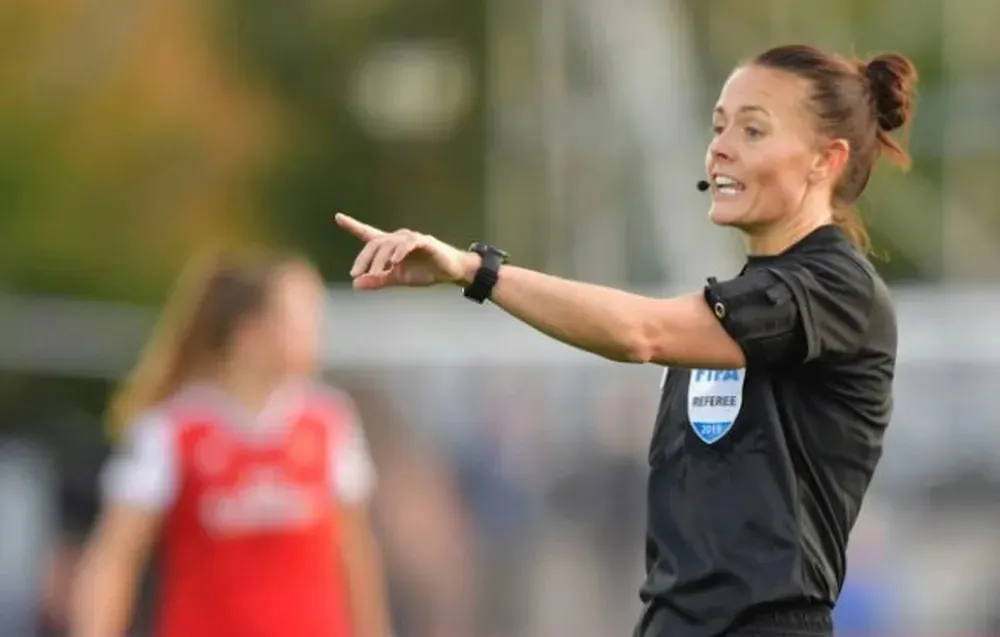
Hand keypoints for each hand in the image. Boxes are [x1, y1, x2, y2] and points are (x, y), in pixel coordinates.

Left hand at [334, 213, 477, 289]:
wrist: (450, 271)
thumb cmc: (424, 271)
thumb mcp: (397, 279)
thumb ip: (378, 281)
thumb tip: (355, 284)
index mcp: (390, 247)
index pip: (369, 234)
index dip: (353, 225)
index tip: (339, 217)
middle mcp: (398, 238)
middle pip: (375, 243)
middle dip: (364, 259)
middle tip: (356, 274)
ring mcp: (411, 239)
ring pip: (389, 244)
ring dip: (380, 260)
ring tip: (375, 273)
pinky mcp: (424, 242)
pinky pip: (409, 244)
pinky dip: (400, 252)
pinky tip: (394, 262)